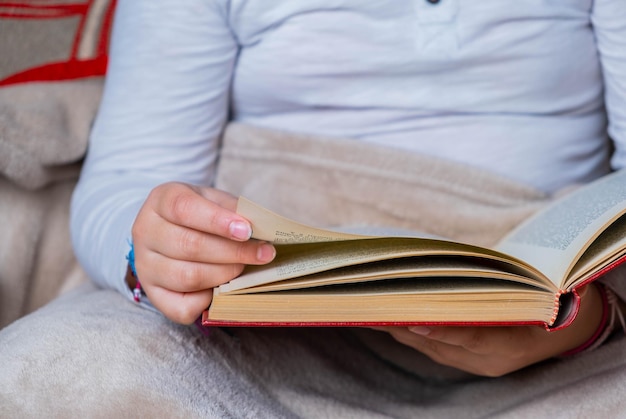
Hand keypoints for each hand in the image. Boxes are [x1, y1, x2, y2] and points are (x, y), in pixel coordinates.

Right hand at [130, 182, 275, 323]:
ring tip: (245, 268)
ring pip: (187, 277)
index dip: (218, 221)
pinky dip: (206, 302)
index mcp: (161, 201)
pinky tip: (221, 288)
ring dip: (225, 274)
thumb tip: (262, 229)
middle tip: (263, 253)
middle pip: (189, 246)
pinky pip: (180, 308)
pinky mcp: (153, 294)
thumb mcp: (215, 200)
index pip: (184, 209)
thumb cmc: (200, 213)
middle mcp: (145, 232)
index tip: (247, 230)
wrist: (172, 229)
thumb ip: (234, 211)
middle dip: (233, 252)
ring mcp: (145, 266)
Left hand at [372, 284, 603, 376]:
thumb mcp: (548, 295)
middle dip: (404, 322)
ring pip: (427, 345)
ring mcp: (474, 363)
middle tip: (372, 303)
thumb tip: (485, 269)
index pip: (474, 338)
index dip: (442, 329)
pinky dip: (407, 328)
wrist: (566, 331)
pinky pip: (427, 345)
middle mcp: (488, 360)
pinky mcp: (463, 358)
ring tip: (369, 306)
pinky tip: (386, 313)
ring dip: (399, 325)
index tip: (411, 319)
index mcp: (514, 345)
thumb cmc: (554, 305)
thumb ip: (521, 287)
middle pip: (439, 343)